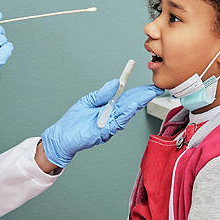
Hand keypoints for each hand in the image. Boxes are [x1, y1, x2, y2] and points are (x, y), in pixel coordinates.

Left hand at [41, 80, 162, 166]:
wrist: (62, 136)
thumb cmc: (74, 121)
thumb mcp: (88, 100)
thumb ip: (103, 93)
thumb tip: (116, 82)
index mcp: (110, 107)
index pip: (128, 97)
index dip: (140, 91)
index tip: (150, 85)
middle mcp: (112, 116)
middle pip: (132, 104)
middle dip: (145, 96)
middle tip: (156, 89)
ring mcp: (110, 124)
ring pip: (127, 113)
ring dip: (138, 103)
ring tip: (148, 94)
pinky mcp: (104, 132)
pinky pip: (117, 122)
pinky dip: (125, 114)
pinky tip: (132, 106)